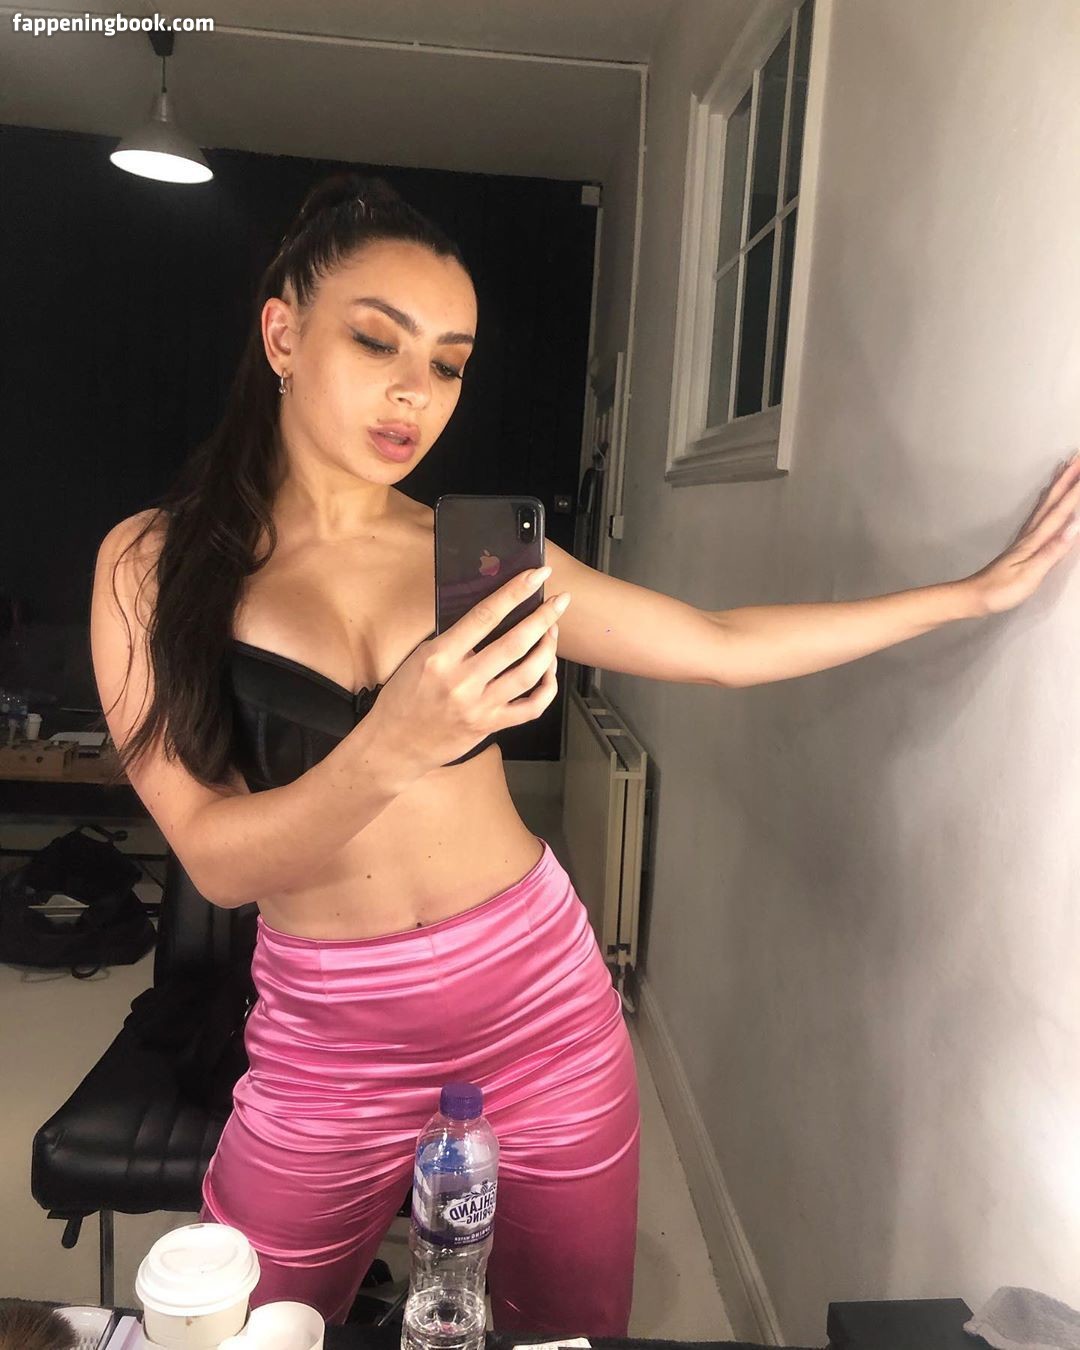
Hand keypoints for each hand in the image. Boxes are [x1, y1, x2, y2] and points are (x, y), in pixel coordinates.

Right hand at [370, 565, 570, 774]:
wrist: (394, 744)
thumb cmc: (404, 698)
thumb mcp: (420, 658)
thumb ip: (454, 639)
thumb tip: (492, 614)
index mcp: (439, 656)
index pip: (485, 615)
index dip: (516, 592)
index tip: (537, 574)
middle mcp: (461, 681)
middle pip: (515, 643)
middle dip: (544, 618)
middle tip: (559, 602)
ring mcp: (478, 707)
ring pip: (528, 674)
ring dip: (547, 649)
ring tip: (552, 633)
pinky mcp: (489, 726)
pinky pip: (531, 708)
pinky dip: (547, 688)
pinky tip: (548, 673)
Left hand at [964, 455, 1079, 614]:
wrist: (973, 596)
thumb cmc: (1001, 590)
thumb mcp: (1030, 575)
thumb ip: (1052, 551)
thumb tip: (1075, 527)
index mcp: (1036, 540)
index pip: (1061, 511)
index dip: (1076, 491)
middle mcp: (1031, 534)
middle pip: (1052, 501)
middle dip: (1068, 478)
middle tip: (1079, 456)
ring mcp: (1026, 538)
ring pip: (1045, 504)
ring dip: (1057, 485)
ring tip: (1066, 466)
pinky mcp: (1023, 544)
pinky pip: (1039, 514)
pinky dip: (1046, 500)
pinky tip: (1046, 496)